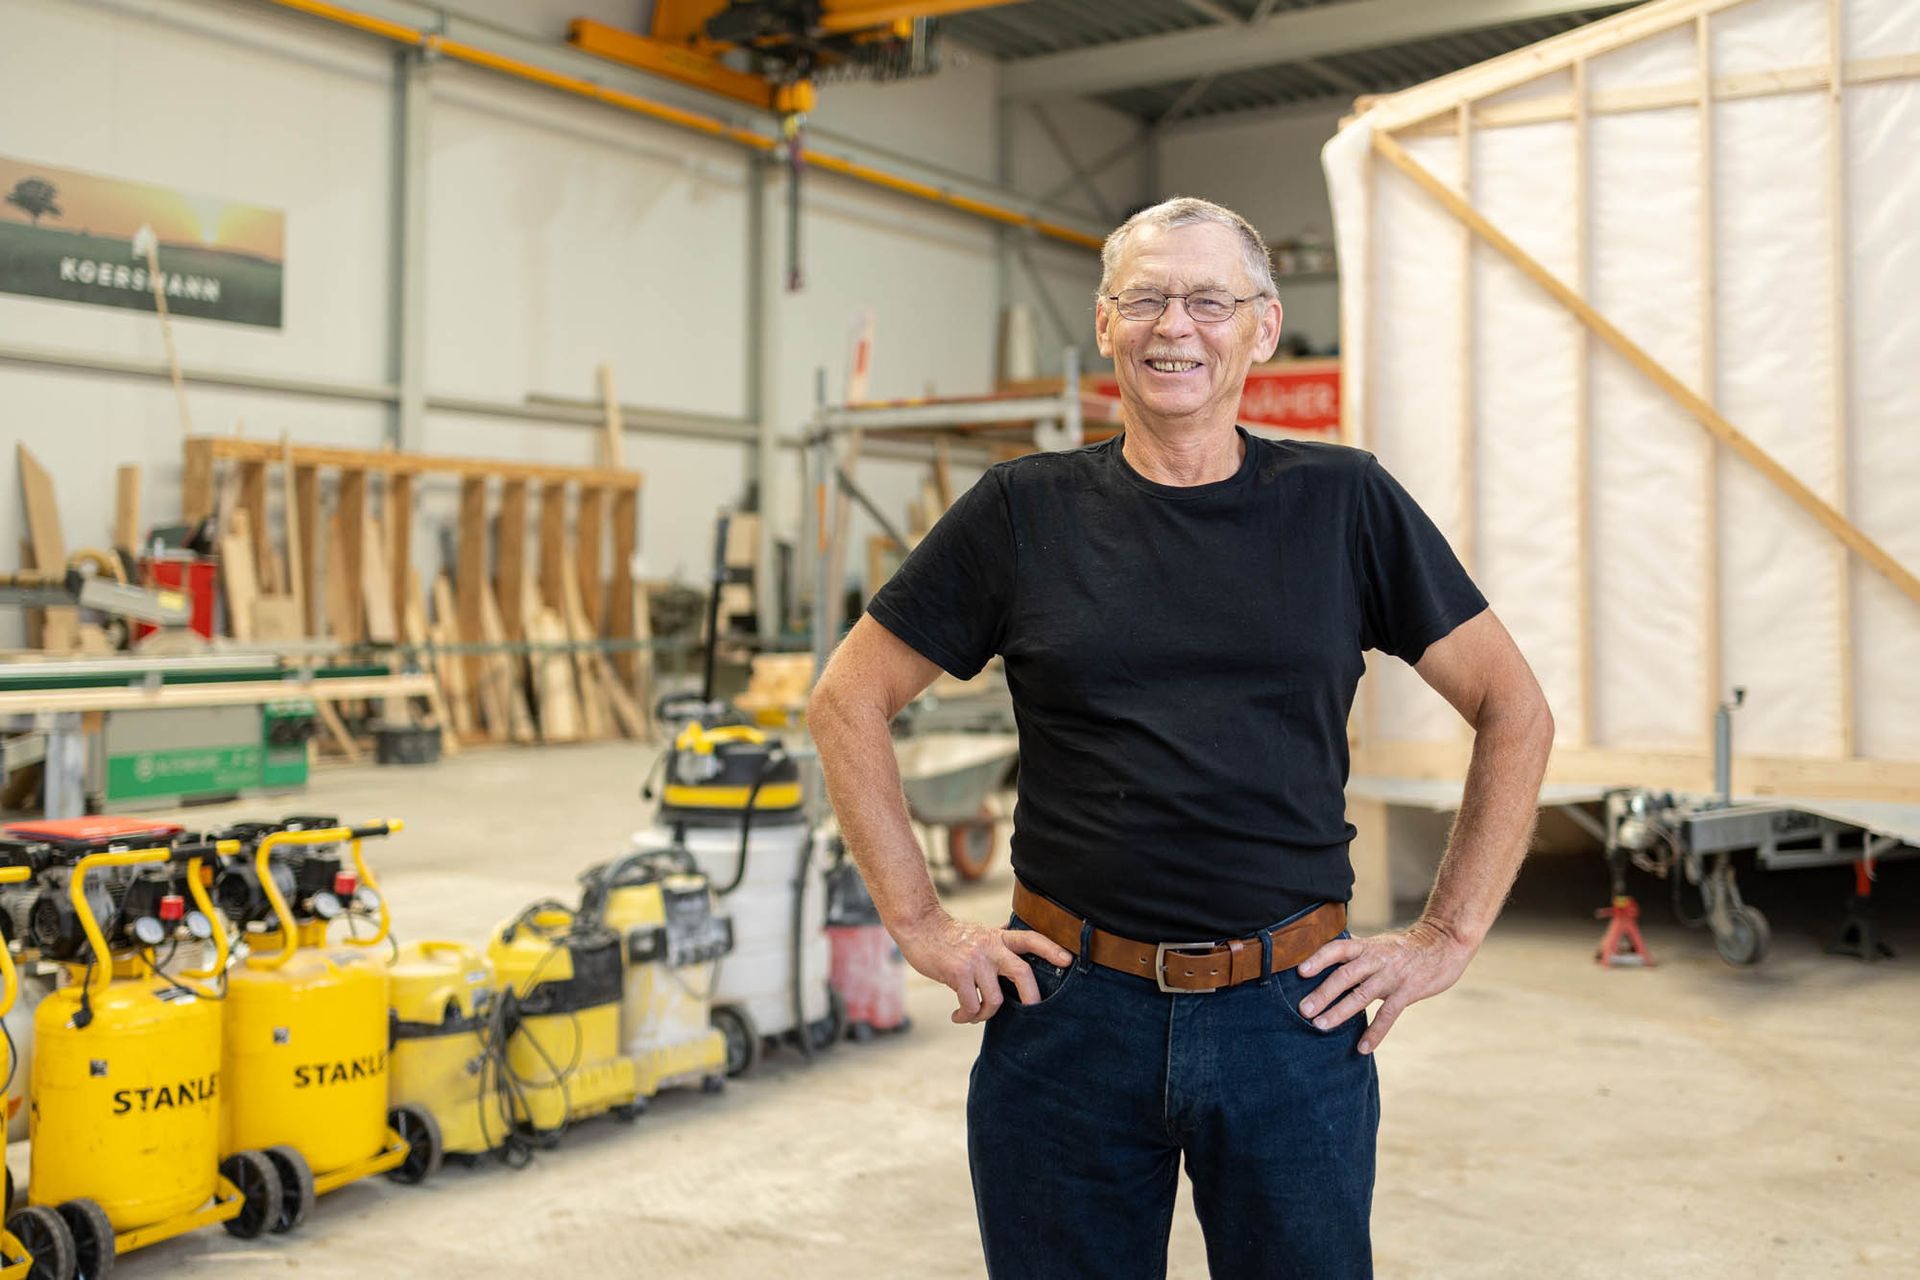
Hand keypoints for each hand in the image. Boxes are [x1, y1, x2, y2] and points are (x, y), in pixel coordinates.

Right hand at [894, 909, 1075, 1023]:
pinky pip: (971, 1005)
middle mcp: (991, 947)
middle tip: (1032, 1013)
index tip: (1068, 960)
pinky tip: (958, 1015)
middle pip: (1022, 973)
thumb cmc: (949, 936)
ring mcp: (975, 960)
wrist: (919, 927)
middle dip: (1031, 999)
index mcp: (998, 938)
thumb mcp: (979, 934)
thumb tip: (1016, 947)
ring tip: (973, 1015)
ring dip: (984, 1015)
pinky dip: (966, 1016)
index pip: (1030, 939)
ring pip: (995, 999)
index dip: (1050, 950)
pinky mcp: (958, 972)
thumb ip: (997, 943)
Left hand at [1294, 919, 1476, 1054]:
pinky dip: (1375, 1032)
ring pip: (1362, 995)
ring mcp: (1392, 976)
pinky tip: (1362, 1048)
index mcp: (1366, 947)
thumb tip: (1325, 954)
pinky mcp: (1408, 992)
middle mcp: (1376, 959)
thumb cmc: (1404, 947)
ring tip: (1321, 1026)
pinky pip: (1388, 1015)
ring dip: (1340, 1012)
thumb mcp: (1378, 943)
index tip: (1300, 972)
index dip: (1319, 958)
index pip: (1338, 948)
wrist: (1444, 945)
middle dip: (1323, 993)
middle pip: (1345, 975)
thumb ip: (1355, 952)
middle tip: (1304, 1010)